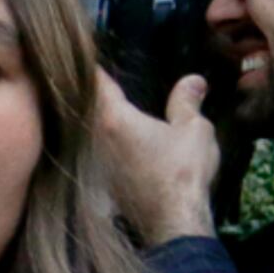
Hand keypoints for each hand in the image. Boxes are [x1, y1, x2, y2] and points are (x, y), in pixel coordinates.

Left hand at [93, 68, 220, 245]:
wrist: (170, 221)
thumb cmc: (182, 173)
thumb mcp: (193, 129)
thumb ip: (187, 102)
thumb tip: (193, 81)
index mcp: (113, 118)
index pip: (95, 82)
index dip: (89, 66)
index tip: (82, 51)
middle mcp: (92, 139)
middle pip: (80, 107)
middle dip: (82, 93)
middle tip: (82, 78)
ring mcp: (90, 162)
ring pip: (81, 133)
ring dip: (83, 122)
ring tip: (88, 108)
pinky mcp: (94, 182)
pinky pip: (88, 155)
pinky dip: (91, 146)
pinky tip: (101, 145)